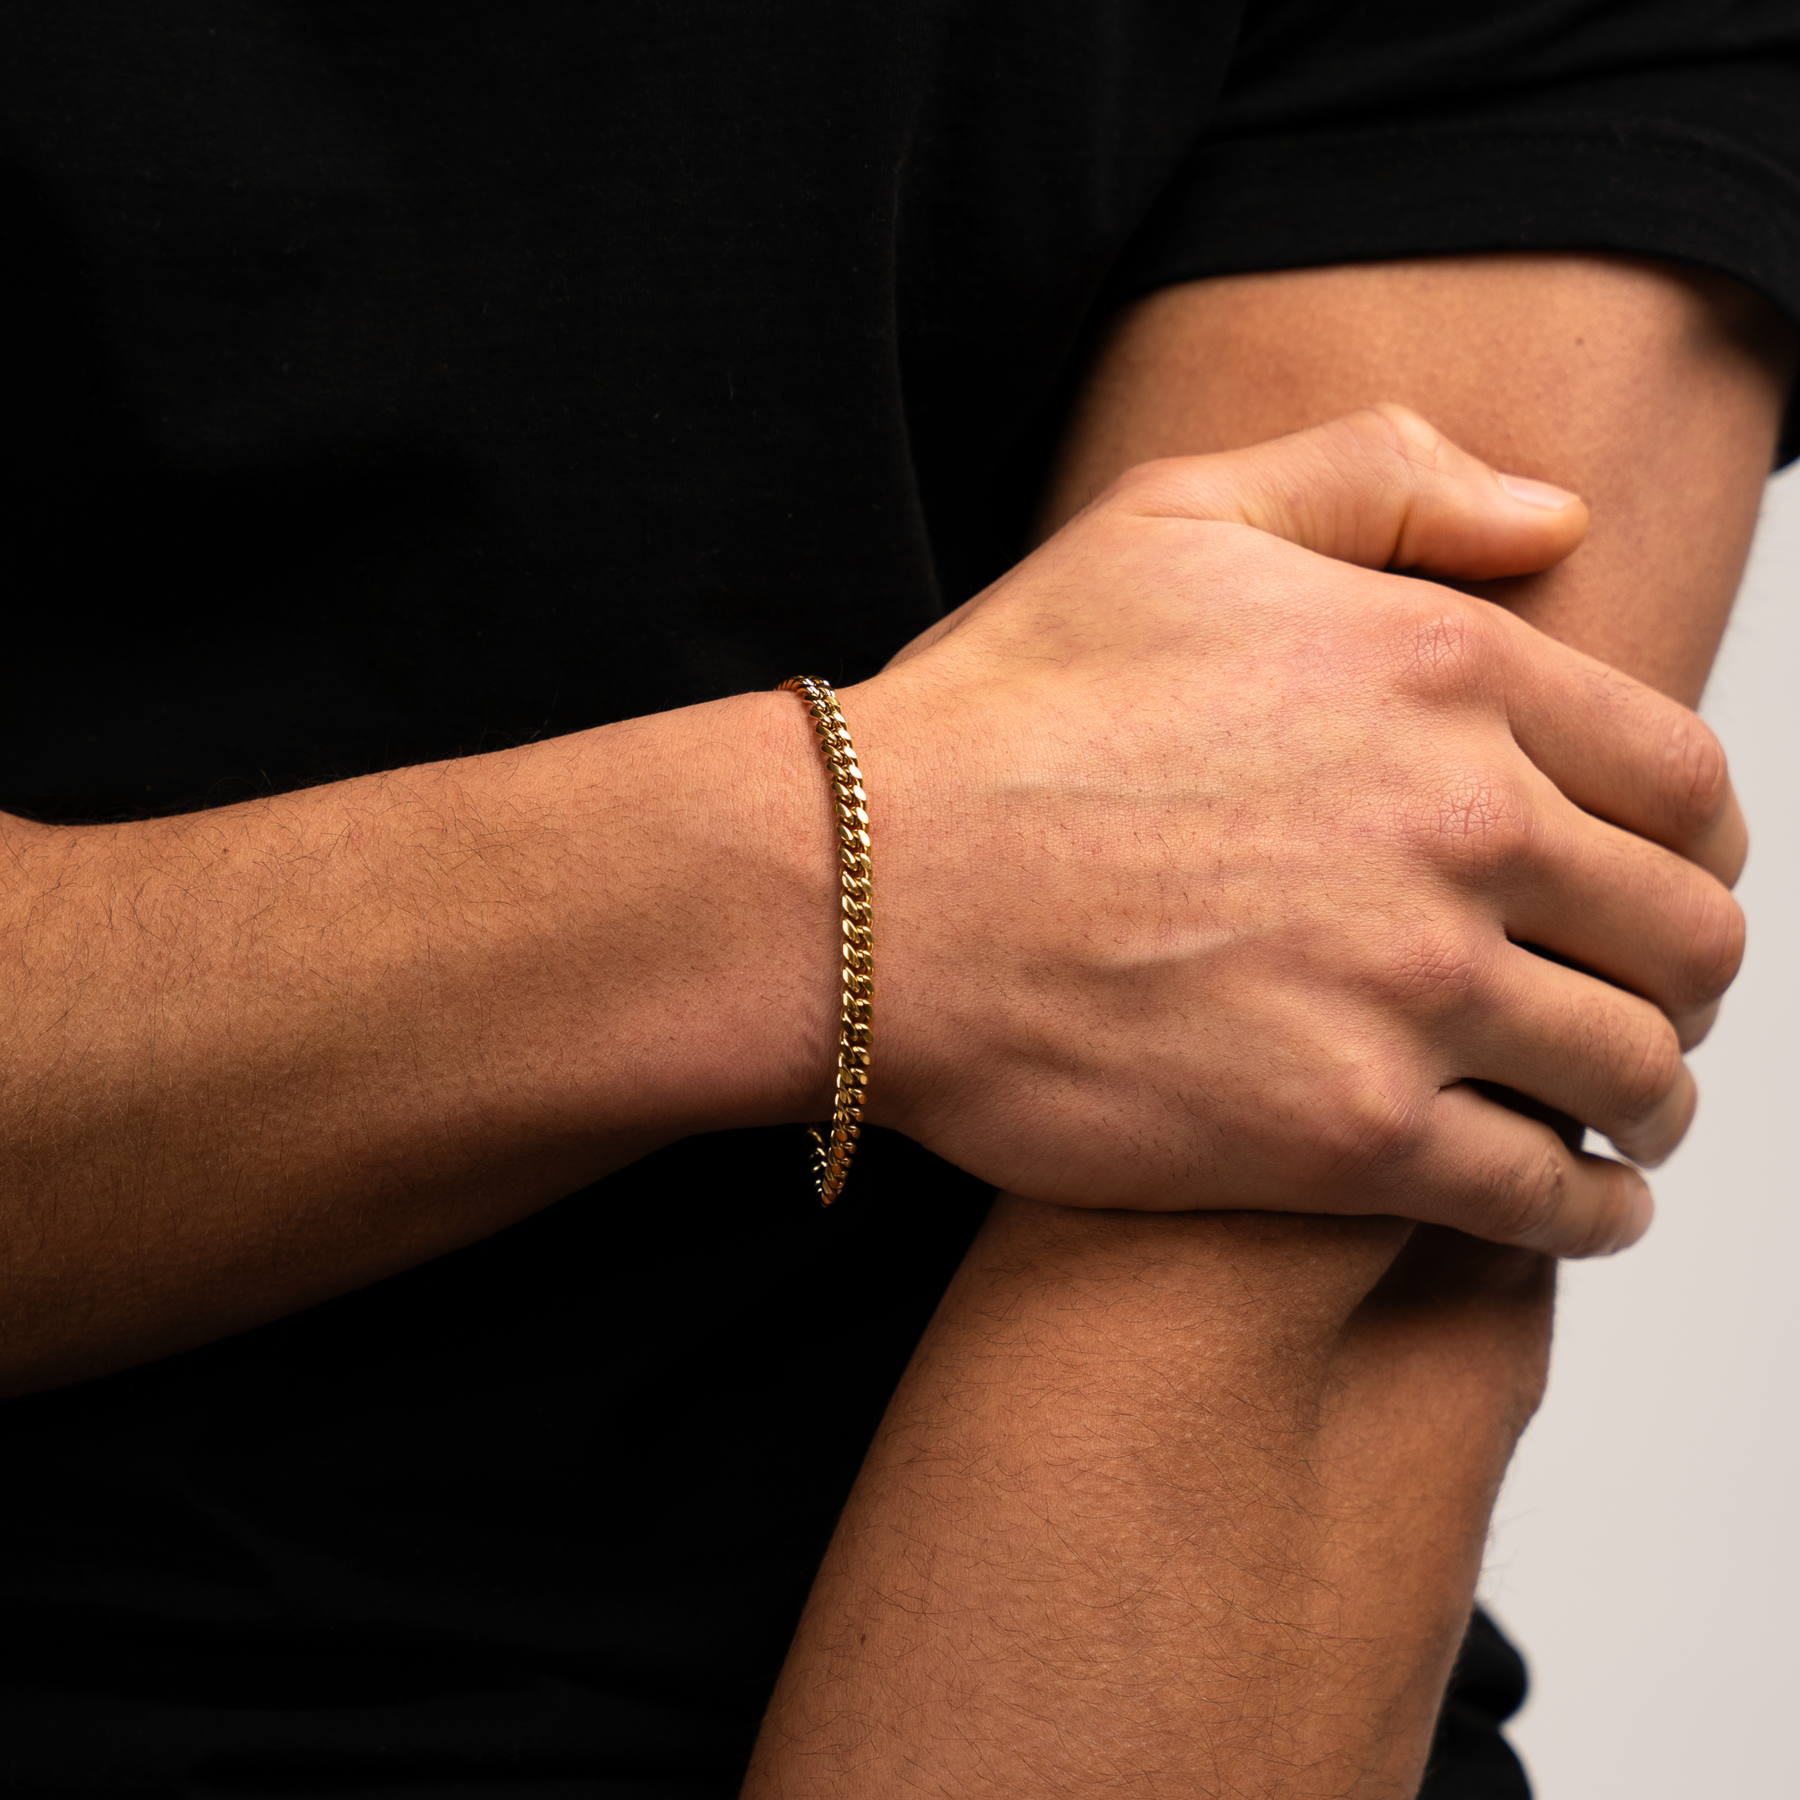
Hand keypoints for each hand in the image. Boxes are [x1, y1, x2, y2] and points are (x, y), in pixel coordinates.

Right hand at [846, 407, 1744, 1257]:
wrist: (865, 885)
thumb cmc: (1002, 711)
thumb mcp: (1176, 518)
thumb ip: (1381, 478)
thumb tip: (1554, 514)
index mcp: (1441, 669)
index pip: (1680, 778)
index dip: (1699, 844)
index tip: (1667, 882)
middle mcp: (1457, 824)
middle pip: (1684, 932)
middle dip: (1683, 977)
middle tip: (1644, 1006)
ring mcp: (1408, 986)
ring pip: (1633, 1070)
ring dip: (1651, 1101)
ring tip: (1622, 1115)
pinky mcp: (1344, 1132)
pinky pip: (1545, 1194)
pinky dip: (1590, 1207)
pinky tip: (1575, 1200)